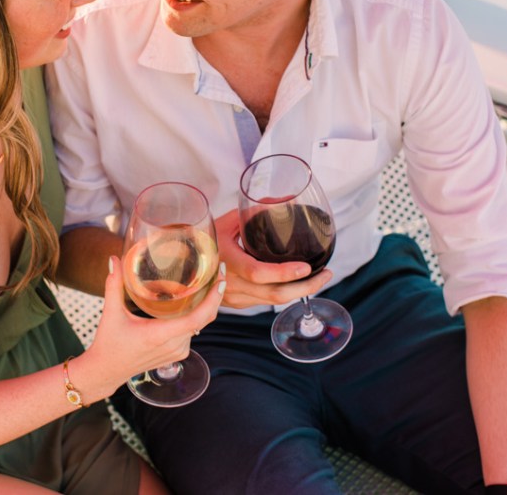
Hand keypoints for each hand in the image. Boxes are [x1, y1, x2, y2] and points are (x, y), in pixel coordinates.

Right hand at [85, 256, 225, 392]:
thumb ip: (114, 285)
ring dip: (206, 306)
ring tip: (209, 283)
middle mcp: (174, 345)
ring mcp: (178, 352)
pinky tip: (195, 302)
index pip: (196, 319)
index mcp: (160, 335)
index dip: (212, 301)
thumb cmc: (108, 343)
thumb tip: (114, 259)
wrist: (106, 371)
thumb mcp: (111, 313)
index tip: (221, 282)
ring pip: (199, 326)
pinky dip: (197, 317)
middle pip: (204, 320)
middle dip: (215, 297)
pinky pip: (193, 332)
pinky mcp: (178, 354)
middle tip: (220, 273)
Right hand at [214, 210, 331, 308]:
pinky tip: (296, 283)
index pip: (258, 273)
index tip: (307, 267)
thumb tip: (280, 201)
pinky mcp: (237, 304)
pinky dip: (284, 293)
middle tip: (325, 274)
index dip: (284, 273)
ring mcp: (234, 298)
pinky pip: (264, 301)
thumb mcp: (224, 222)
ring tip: (318, 278)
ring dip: (299, 292)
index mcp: (226, 261)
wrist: (181, 266)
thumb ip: (250, 213)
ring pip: (272, 301)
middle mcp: (230, 284)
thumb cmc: (203, 240)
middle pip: (274, 295)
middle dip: (306, 288)